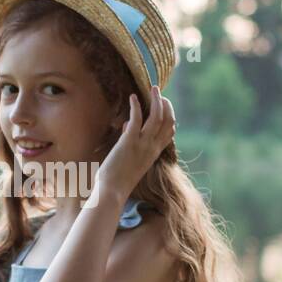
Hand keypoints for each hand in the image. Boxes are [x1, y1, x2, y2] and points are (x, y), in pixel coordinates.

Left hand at [94, 85, 175, 199]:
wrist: (112, 192)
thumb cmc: (117, 180)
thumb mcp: (129, 159)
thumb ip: (131, 142)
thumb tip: (127, 126)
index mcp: (154, 153)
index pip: (170, 132)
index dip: (170, 117)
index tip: (164, 106)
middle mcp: (152, 148)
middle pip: (168, 121)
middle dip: (166, 105)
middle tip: (159, 94)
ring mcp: (142, 144)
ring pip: (157, 117)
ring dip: (156, 100)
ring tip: (153, 89)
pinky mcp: (129, 142)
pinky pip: (137, 119)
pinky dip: (136, 106)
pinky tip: (132, 97)